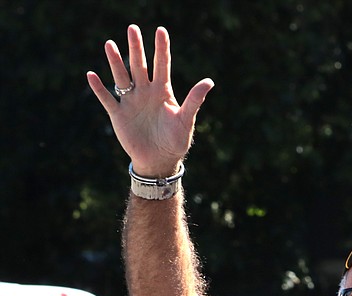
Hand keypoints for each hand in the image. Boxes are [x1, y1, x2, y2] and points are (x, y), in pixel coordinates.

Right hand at [86, 25, 212, 177]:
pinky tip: (91, 75)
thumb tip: (209, 81)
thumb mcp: (186, 120)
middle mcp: (146, 92)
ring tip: (110, 43)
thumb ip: (194, 100)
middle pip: (140, 65)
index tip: (160, 30)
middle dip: (136, 47)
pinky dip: (99, 88)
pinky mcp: (119, 114)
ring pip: (122, 77)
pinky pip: (107, 98)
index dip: (161, 48)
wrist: (159, 160)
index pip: (162, 65)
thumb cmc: (176, 141)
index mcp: (163, 92)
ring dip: (115, 61)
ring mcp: (131, 102)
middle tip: (132, 28)